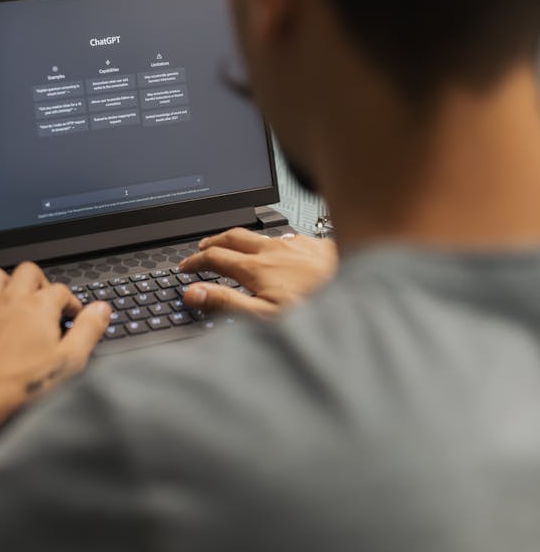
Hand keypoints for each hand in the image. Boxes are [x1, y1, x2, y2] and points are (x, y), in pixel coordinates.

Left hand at [0, 262, 110, 437]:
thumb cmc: (22, 386)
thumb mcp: (69, 362)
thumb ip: (88, 331)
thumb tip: (101, 310)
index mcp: (39, 307)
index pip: (62, 291)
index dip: (71, 303)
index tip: (73, 318)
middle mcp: (11, 300)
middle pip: (28, 271)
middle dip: (40, 283)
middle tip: (46, 304)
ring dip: (6, 282)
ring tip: (15, 299)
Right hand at [179, 228, 337, 318]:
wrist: (366, 297)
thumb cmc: (317, 312)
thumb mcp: (263, 316)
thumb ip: (225, 303)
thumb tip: (193, 294)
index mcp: (257, 268)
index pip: (214, 257)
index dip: (195, 262)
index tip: (184, 267)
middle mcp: (274, 250)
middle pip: (234, 236)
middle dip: (214, 241)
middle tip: (202, 248)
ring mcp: (297, 245)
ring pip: (261, 235)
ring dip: (242, 239)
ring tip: (235, 247)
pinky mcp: (317, 245)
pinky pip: (288, 237)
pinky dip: (273, 241)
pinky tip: (280, 250)